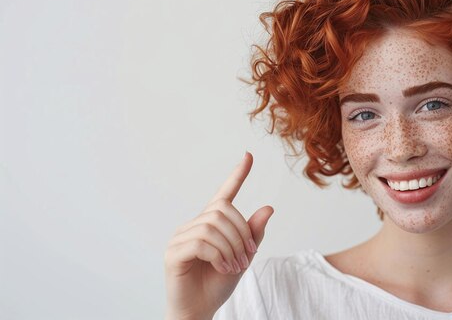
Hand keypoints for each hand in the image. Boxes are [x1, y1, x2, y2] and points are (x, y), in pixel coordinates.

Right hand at [164, 152, 273, 319]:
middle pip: (222, 211)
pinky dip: (219, 255)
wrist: (200, 310)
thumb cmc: (218, 284)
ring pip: (213, 227)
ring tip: (236, 266)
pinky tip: (223, 268)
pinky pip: (201, 243)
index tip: (249, 156)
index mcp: (210, 224)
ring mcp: (180, 238)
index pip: (224, 194)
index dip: (237, 175)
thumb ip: (253, 235)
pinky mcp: (174, 253)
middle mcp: (193, 226)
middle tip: (247, 257)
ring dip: (232, 247)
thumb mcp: (243, 258)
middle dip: (241, 233)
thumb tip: (268, 208)